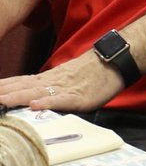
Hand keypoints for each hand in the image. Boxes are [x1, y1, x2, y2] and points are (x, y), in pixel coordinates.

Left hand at [0, 50, 123, 112]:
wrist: (114, 60)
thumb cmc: (92, 71)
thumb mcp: (66, 76)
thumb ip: (49, 85)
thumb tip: (32, 95)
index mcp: (49, 78)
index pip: (20, 82)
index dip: (3, 86)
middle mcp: (52, 81)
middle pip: (22, 88)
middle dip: (3, 93)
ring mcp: (65, 88)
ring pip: (36, 93)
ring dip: (17, 97)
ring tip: (2, 101)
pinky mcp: (79, 97)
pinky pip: (61, 100)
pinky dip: (47, 102)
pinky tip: (35, 105)